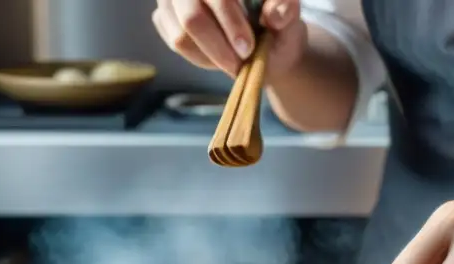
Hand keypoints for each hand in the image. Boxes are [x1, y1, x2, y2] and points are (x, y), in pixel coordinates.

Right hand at [153, 0, 306, 76]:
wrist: (267, 41)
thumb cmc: (278, 25)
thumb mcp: (290, 18)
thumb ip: (286, 10)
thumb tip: (275, 15)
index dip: (230, 21)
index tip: (247, 48)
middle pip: (192, 18)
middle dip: (219, 47)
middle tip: (241, 63)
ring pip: (182, 35)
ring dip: (212, 56)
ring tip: (234, 59)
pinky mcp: (163, 16)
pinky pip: (177, 43)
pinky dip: (202, 57)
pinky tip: (219, 54)